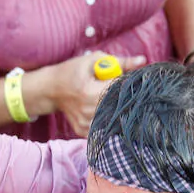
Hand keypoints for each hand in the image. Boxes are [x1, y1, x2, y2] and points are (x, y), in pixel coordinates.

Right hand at [29, 52, 148, 137]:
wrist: (50, 90)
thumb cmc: (72, 71)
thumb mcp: (93, 61)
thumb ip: (120, 62)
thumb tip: (142, 60)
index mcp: (88, 92)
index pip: (119, 91)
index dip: (127, 84)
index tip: (129, 79)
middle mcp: (86, 112)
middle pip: (118, 106)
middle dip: (122, 96)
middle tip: (114, 87)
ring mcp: (84, 125)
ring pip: (113, 116)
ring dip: (115, 107)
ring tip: (102, 96)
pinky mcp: (83, 132)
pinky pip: (103, 124)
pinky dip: (106, 115)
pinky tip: (99, 107)